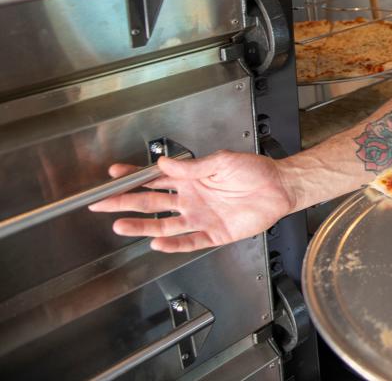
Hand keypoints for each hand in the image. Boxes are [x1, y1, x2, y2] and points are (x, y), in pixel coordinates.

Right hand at [89, 151, 295, 252]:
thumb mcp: (222, 161)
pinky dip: (173, 243)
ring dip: (142, 226)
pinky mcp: (214, 233)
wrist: (279, 187)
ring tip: (120, 226)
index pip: (155, 178)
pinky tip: (156, 242)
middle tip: (101, 204)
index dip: (133, 178)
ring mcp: (201, 217)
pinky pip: (189, 241)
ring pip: (164, 224)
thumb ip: (192, 166)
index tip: (112, 177)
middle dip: (125, 203)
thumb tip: (164, 163)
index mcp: (191, 179)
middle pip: (151, 202)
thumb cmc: (255, 170)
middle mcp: (192, 199)